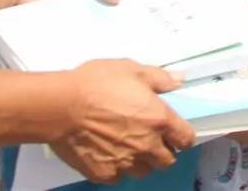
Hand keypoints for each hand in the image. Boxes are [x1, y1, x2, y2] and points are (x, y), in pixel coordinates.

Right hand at [51, 60, 195, 183]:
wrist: (61, 106)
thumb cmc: (96, 84)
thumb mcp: (133, 70)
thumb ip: (160, 78)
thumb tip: (178, 80)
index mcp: (160, 120)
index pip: (186, 139)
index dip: (183, 136)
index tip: (176, 133)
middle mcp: (146, 145)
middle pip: (167, 160)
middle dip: (164, 151)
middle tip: (153, 141)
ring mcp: (124, 162)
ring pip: (143, 171)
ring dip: (142, 162)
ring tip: (130, 148)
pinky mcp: (102, 172)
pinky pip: (117, 177)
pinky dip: (117, 169)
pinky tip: (109, 154)